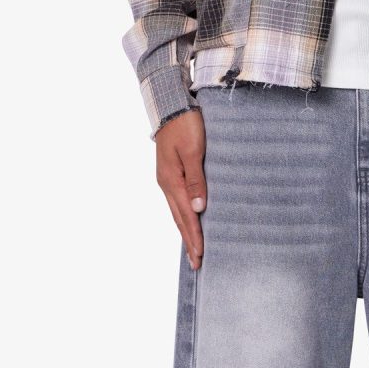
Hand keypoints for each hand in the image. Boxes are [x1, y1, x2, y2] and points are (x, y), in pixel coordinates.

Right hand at [155, 110, 206, 269]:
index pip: (186, 216)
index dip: (194, 237)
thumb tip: (198, 208)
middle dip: (189, 242)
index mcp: (172, 181)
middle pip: (179, 219)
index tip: (201, 256)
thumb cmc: (185, 124)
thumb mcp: (193, 150)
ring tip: (193, 251)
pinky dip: (184, 218)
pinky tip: (189, 224)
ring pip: (177, 213)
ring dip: (186, 233)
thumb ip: (196, 180)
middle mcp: (167, 184)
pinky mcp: (172, 174)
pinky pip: (178, 203)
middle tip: (196, 264)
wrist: (171, 103)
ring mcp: (168, 179)